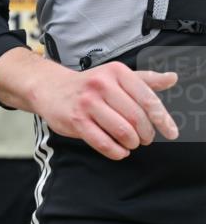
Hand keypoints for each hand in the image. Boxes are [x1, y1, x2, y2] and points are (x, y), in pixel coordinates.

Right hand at [32, 61, 178, 159]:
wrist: (51, 88)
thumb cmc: (88, 85)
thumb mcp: (116, 76)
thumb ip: (145, 79)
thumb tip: (172, 78)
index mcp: (117, 72)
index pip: (148, 98)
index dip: (162, 119)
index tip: (171, 133)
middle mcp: (102, 85)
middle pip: (136, 117)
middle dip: (146, 134)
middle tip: (145, 139)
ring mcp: (87, 103)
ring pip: (122, 131)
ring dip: (131, 143)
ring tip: (131, 143)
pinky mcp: (76, 120)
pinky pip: (103, 142)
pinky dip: (116, 151)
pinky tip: (120, 151)